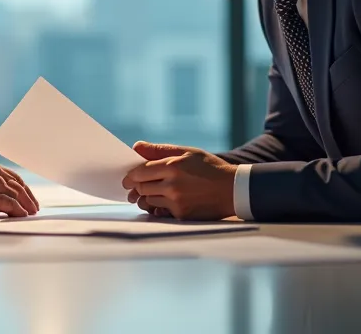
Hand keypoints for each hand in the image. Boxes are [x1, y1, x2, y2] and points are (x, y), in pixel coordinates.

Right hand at [0, 157, 39, 217]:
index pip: (11, 175)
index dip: (21, 186)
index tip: (25, 193)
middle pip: (18, 185)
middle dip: (28, 196)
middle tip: (33, 206)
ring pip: (18, 196)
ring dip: (27, 205)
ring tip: (31, 213)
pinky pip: (13, 207)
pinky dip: (20, 212)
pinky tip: (23, 216)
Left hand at [121, 142, 235, 220]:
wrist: (233, 189)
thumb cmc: (210, 167)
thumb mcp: (187, 152)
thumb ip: (160, 150)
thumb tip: (136, 146)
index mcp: (172, 166)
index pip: (140, 171)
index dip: (131, 175)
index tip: (128, 177)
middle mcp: (172, 185)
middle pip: (141, 187)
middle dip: (135, 186)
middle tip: (134, 186)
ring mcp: (176, 201)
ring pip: (148, 201)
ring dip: (145, 197)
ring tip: (147, 194)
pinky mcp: (181, 214)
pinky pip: (160, 211)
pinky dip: (158, 207)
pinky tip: (162, 201)